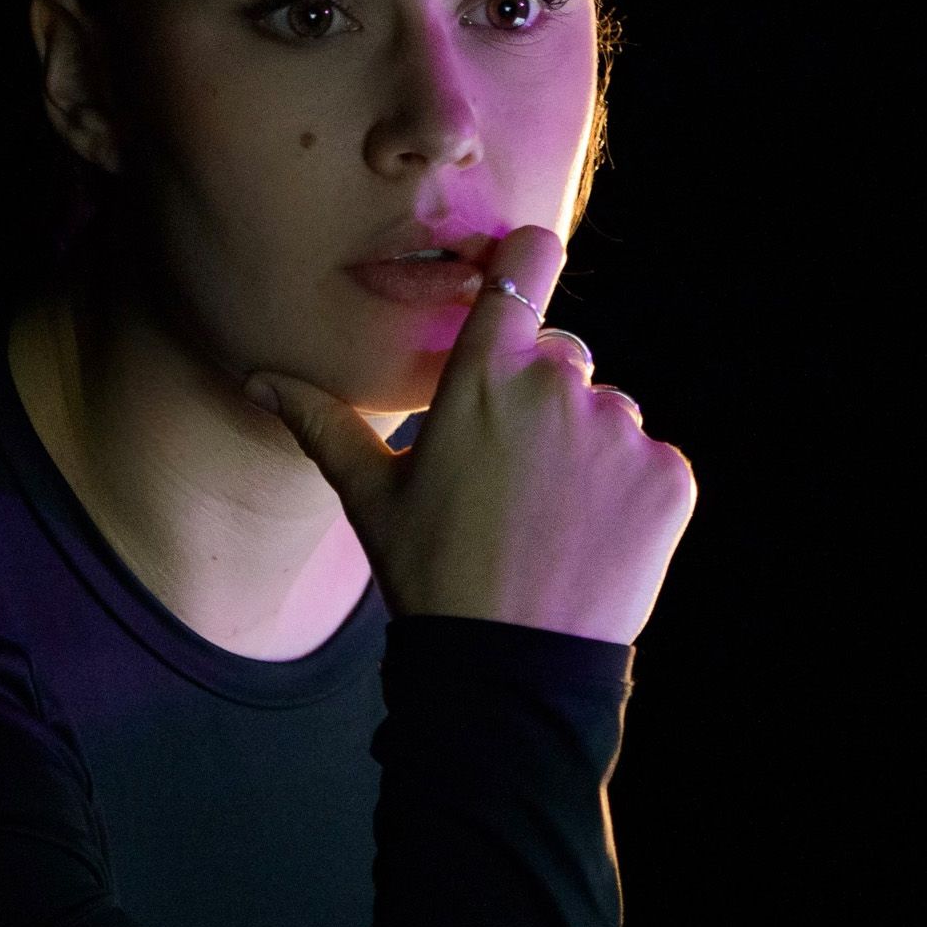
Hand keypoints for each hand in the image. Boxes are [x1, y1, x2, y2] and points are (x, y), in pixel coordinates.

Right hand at [244, 226, 696, 644]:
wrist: (508, 669)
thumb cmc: (429, 574)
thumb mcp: (370, 496)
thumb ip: (323, 422)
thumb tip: (258, 378)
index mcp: (484, 371)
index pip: (526, 258)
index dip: (524, 265)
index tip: (517, 287)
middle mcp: (558, 383)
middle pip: (563, 356)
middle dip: (542, 400)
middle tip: (511, 479)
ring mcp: (621, 430)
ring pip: (609, 414)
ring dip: (587, 450)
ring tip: (548, 521)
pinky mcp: (668, 476)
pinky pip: (651, 462)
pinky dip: (629, 495)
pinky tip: (589, 542)